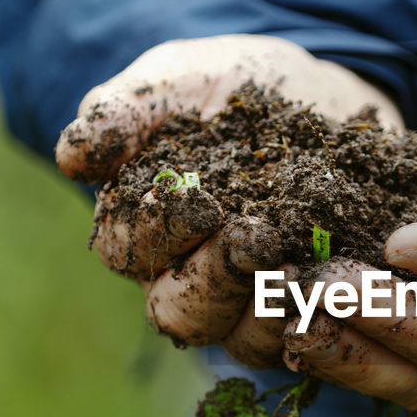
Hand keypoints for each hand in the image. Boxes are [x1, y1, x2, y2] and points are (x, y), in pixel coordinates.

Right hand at [54, 35, 403, 360]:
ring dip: (268, 310)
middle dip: (213, 280)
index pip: (128, 250)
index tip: (200, 200)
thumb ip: (126, 109)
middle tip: (253, 239)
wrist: (327, 92)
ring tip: (301, 270)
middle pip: (180, 313)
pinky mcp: (315, 309)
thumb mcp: (182, 77)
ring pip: (244, 340)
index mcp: (147, 228)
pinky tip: (345, 284)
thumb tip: (71, 155)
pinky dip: (327, 317)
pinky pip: (312, 339)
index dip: (157, 232)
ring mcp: (255, 302)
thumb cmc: (237, 85)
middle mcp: (193, 278)